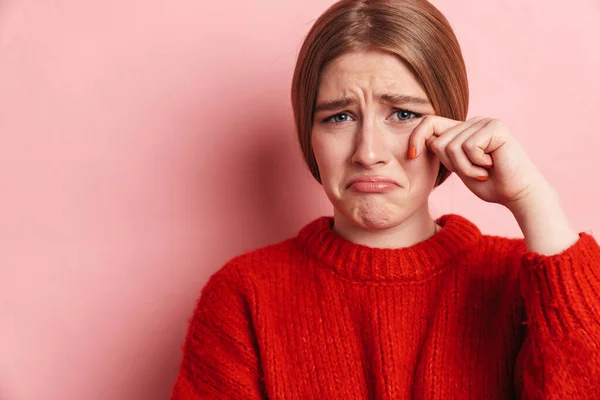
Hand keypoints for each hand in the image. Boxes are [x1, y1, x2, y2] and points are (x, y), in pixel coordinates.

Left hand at [408, 115, 547, 208]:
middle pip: (439, 141)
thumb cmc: (490, 184)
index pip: (430, 123)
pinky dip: (476, 164)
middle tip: (474, 172)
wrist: (517, 195)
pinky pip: (468, 147)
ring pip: (452, 146)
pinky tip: (491, 166)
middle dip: (452, 165)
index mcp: (463, 130)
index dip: (416, 137)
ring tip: (483, 171)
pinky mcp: (496, 127)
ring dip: (465, 168)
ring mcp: (485, 122)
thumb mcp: (459, 167)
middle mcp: (474, 122)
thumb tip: (424, 139)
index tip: (411, 155)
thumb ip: (444, 152)